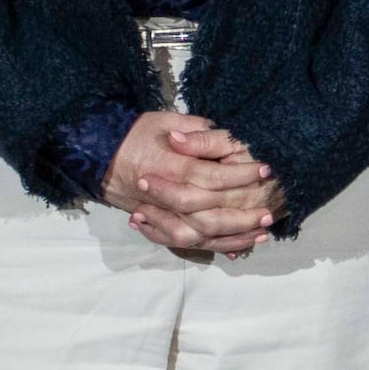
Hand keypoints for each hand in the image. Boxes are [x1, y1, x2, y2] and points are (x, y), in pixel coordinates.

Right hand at [107, 112, 272, 258]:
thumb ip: (194, 131)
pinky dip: (209, 248)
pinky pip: (183, 244)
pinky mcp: (157, 224)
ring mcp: (158, 214)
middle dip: (242, 217)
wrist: (97, 153)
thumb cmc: (135, 134)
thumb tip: (220, 136)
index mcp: (167, 168)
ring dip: (231, 237)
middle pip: (206, 217)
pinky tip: (236, 248)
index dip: (240, 175)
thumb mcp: (163, 120)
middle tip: (271, 213)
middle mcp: (161, 197)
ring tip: (261, 233)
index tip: (266, 169)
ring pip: (196, 236)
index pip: (210, 177)